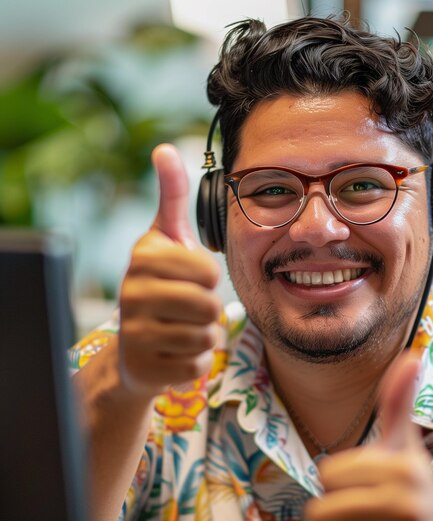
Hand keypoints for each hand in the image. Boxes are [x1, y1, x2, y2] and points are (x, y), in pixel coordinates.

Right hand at [118, 144, 221, 396]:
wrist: (133, 344)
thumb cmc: (158, 285)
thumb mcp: (164, 239)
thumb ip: (171, 197)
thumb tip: (165, 149)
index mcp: (143, 259)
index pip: (209, 271)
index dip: (209, 279)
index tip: (190, 280)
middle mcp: (132, 294)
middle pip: (209, 306)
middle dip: (208, 309)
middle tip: (187, 308)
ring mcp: (135, 335)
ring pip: (206, 337)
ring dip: (204, 336)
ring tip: (181, 329)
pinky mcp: (145, 370)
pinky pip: (197, 366)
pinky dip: (195, 363)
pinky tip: (175, 353)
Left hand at [306, 353, 432, 520]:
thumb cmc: (416, 494)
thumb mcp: (406, 448)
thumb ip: (398, 402)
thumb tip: (412, 355)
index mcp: (406, 472)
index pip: (326, 474)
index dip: (336, 482)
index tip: (362, 487)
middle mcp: (409, 512)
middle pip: (319, 514)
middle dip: (331, 517)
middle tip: (359, 520)